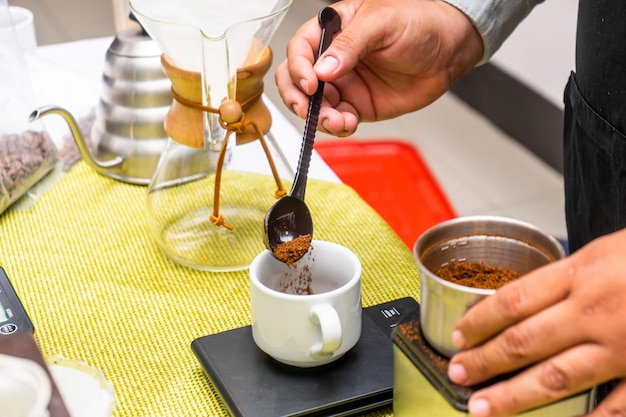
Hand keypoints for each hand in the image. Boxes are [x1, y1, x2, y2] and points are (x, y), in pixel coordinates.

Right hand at [275, 0, 482, 135]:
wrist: (449, 50)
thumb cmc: (419, 23)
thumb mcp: (382, 23)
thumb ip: (350, 44)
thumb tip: (323, 69)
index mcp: (332, 30)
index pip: (300, 49)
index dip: (298, 67)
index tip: (310, 83)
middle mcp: (332, 59)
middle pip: (296, 80)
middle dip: (297, 97)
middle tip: (308, 109)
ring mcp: (343, 84)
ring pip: (313, 106)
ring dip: (319, 117)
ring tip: (338, 121)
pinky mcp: (357, 105)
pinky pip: (336, 120)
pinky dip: (336, 127)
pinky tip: (347, 124)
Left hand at [447, 228, 625, 416]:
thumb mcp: (604, 250)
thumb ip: (565, 277)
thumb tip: (520, 301)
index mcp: (581, 273)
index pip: (512, 301)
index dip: (478, 322)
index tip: (458, 337)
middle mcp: (594, 310)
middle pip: (523, 341)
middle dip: (484, 361)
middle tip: (457, 374)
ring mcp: (622, 345)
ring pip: (555, 377)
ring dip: (513, 395)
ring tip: (483, 407)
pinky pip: (615, 404)